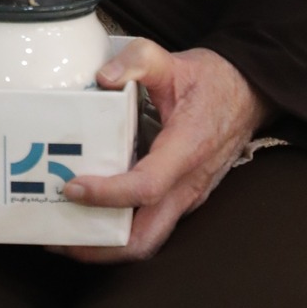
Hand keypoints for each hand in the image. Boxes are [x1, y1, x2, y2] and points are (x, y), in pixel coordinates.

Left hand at [55, 39, 275, 262]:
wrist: (249, 94)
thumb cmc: (211, 82)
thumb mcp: (172, 60)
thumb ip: (139, 61)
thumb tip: (103, 78)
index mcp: (186, 150)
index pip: (147, 187)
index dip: (107, 194)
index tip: (72, 187)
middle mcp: (188, 184)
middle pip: (145, 238)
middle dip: (99, 247)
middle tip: (57, 238)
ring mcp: (186, 197)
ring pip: (147, 239)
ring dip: (105, 245)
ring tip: (64, 234)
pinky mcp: (181, 198)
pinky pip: (150, 225)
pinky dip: (118, 229)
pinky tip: (89, 216)